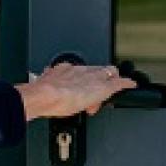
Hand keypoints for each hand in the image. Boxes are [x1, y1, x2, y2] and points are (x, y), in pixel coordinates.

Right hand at [15, 63, 136, 120]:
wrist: (45, 95)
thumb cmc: (40, 94)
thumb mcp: (41, 86)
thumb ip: (42, 84)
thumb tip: (34, 90)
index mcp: (64, 69)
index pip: (80, 71)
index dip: (83, 80)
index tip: (79, 90)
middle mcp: (80, 70)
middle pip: (95, 71)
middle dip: (99, 79)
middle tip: (96, 96)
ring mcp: (91, 78)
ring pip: (108, 74)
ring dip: (112, 81)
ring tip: (117, 87)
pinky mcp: (102, 88)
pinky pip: (119, 83)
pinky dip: (126, 84)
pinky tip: (131, 85)